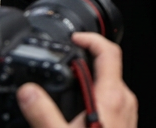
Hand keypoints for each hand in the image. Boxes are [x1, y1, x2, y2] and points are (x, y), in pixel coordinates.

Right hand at [18, 32, 136, 127]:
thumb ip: (42, 111)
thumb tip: (28, 91)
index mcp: (111, 96)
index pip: (108, 52)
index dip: (91, 38)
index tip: (74, 36)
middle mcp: (124, 101)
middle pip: (108, 67)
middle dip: (85, 62)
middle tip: (64, 62)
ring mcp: (127, 113)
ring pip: (109, 86)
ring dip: (89, 82)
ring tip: (66, 86)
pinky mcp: (125, 125)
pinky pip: (111, 102)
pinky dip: (94, 99)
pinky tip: (77, 113)